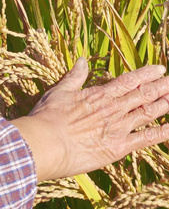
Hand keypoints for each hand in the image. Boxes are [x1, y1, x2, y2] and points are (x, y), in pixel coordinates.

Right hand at [11, 58, 168, 181]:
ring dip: (165, 104)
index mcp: (101, 95)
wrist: (46, 144)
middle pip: (145, 95)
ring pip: (149, 113)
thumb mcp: (60, 91)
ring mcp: (119, 128)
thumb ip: (74, 76)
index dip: (147, 74)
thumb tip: (81, 60)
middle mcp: (115, 109)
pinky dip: (162, 133)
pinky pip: (146, 139)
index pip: (131, 81)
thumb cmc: (49, 117)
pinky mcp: (119, 148)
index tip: (160, 70)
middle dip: (162, 87)